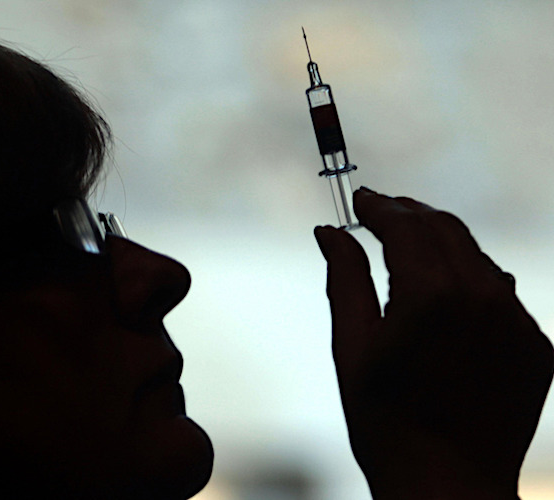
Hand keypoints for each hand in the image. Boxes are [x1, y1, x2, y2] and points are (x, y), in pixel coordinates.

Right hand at [315, 189, 552, 499]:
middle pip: (443, 228)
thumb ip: (344, 279)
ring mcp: (518, 321)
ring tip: (407, 239)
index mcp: (431, 296)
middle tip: (380, 208)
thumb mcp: (351, 347)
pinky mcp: (537, 344)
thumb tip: (328, 231)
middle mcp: (484, 298)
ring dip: (439, 240)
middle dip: (408, 212)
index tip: (359, 198)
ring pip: (475, 254)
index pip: (404, 226)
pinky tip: (445, 285)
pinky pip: (501, 291)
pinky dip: (469, 276)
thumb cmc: (384, 423)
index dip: (378, 207)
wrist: (448, 490)